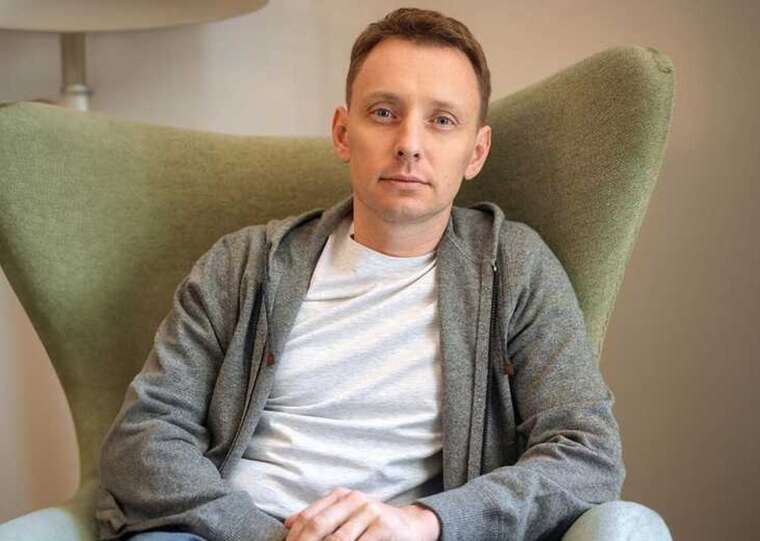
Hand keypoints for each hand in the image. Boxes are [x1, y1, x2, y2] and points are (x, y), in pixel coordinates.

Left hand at [284, 487, 440, 540]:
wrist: (411, 525)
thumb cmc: (373, 522)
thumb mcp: (347, 513)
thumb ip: (320, 515)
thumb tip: (288, 523)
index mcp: (340, 496)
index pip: (308, 517)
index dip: (294, 537)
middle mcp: (353, 499)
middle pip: (318, 526)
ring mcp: (369, 511)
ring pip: (337, 539)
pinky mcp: (383, 526)